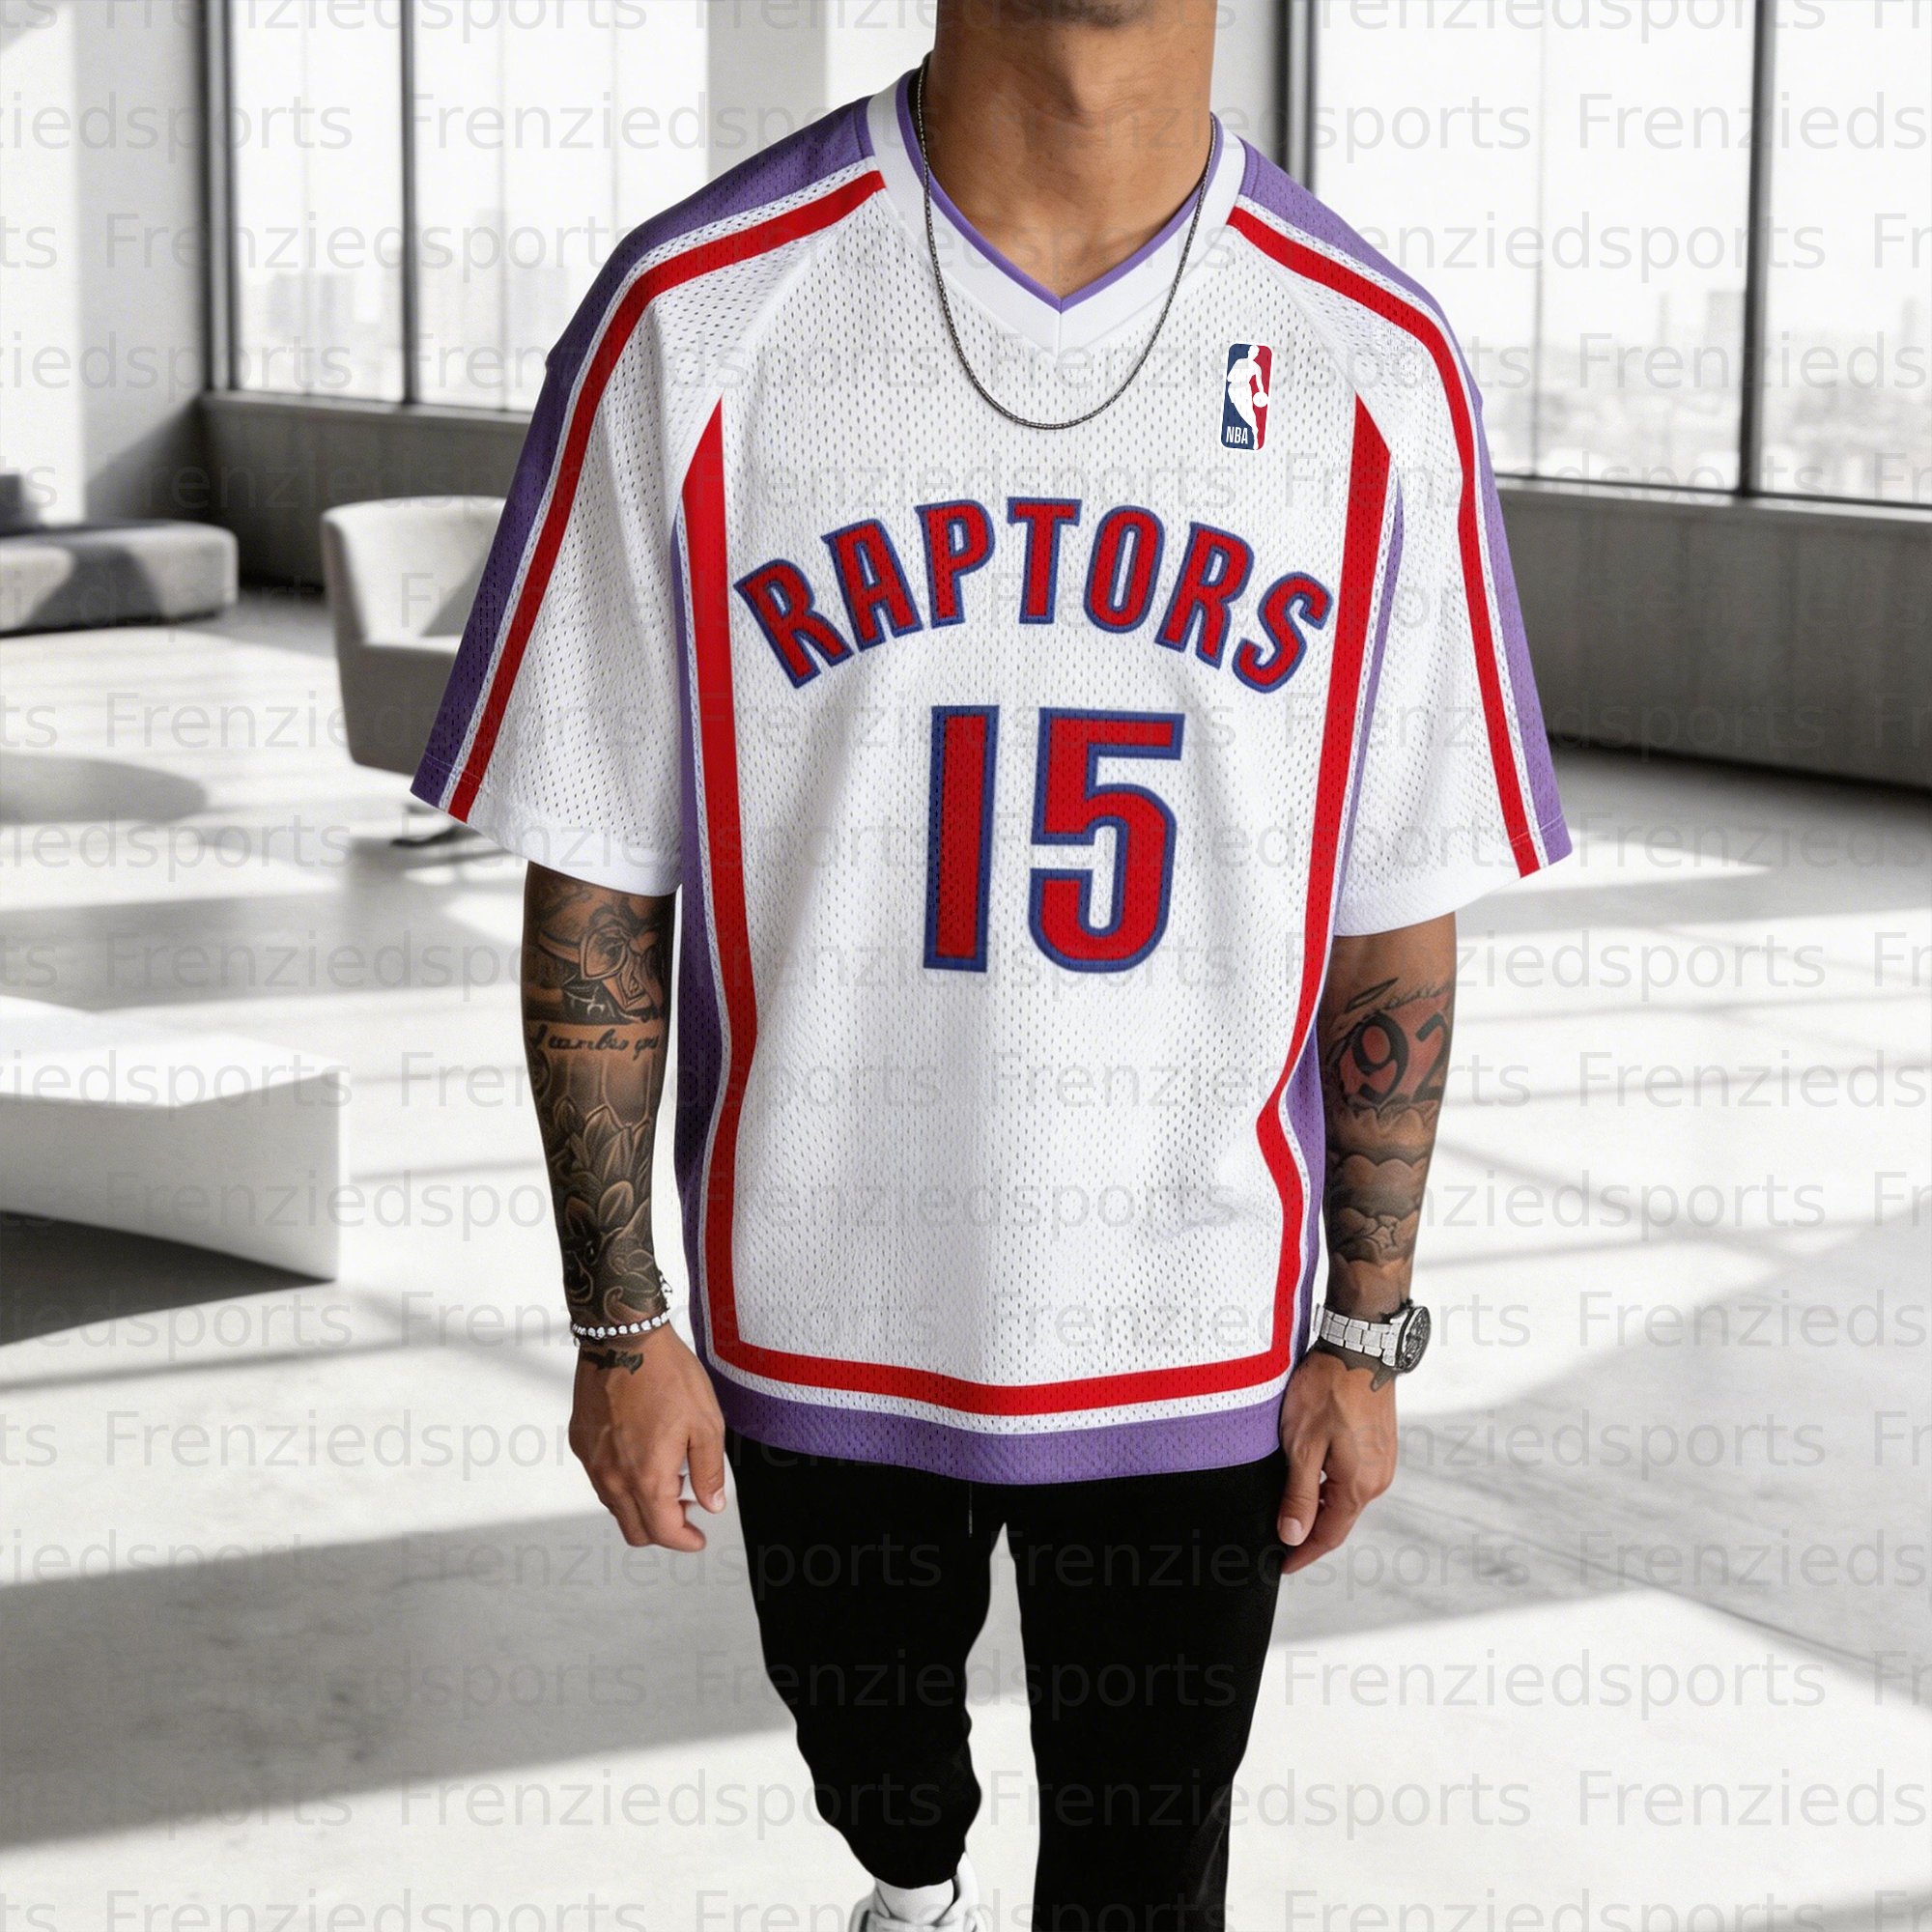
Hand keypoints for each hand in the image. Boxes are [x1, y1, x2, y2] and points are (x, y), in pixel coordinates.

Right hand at [569, 1328, 727, 1549]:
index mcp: (646, 1477)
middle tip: (686, 1508)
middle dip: (663, 1529)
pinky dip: (623, 1483)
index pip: (662, 1531)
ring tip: (670, 1476)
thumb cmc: (667, 1375)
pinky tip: (644, 1455)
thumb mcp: (706, 1424)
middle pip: (634, 1530)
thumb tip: (712, 1504)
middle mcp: (612, 1477)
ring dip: (642, 1506)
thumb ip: (709, 1472)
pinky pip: (601, 1480)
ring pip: (615, 1507)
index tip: (697, 1538)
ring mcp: (593, 1462)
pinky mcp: (582, 1443)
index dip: (684, 1540)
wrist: (624, 1339)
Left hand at [1276, 1347, 1396, 1574]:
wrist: (1359, 1348)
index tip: (1283, 1566)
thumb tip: (1294, 1536)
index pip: (1329, 1535)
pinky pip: (1354, 1479)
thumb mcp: (1303, 1445)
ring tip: (1290, 1513)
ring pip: (1346, 1498)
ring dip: (1321, 1509)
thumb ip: (1299, 1494)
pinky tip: (1312, 1481)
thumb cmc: (1328, 1391)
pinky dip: (1332, 1488)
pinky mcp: (1380, 1444)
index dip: (1304, 1553)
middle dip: (1311, 1533)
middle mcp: (1377, 1479)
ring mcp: (1382, 1461)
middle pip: (1339, 1519)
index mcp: (1358, 1486)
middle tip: (1280, 1542)